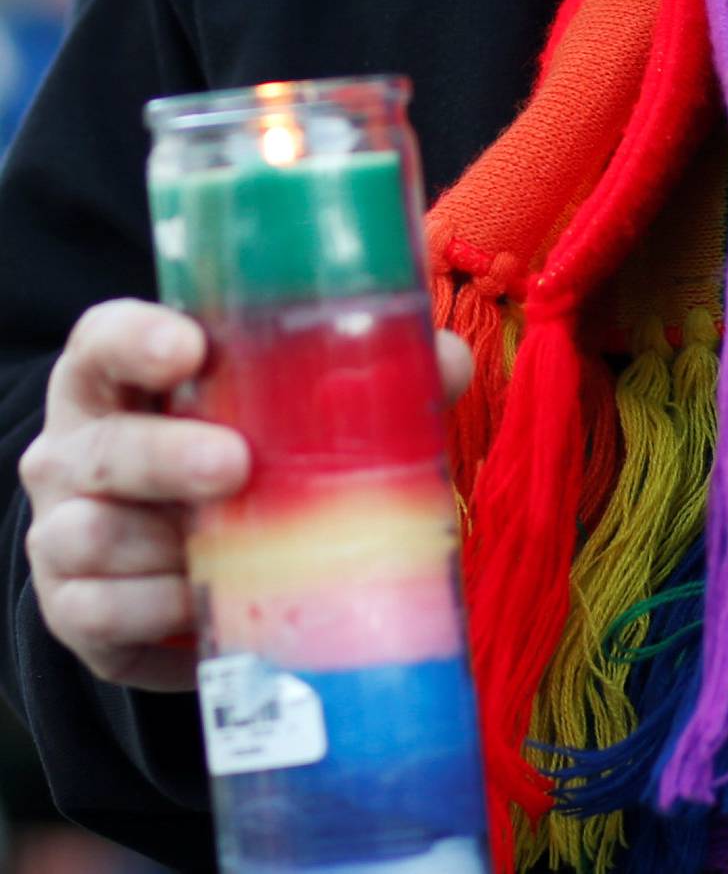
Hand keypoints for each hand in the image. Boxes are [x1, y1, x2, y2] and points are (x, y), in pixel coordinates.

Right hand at [20, 301, 472, 690]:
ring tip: (232, 551)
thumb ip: (365, 371)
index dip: (137, 339)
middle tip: (236, 464)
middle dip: (166, 456)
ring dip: (165, 547)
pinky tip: (198, 603)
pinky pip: (97, 611)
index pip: (104, 338)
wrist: (180, 561)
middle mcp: (76, 445)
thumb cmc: (241, 451)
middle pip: (104, 445)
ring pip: (90, 534)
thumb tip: (443, 361)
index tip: (190, 346)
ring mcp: (62, 528)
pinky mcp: (71, 607)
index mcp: (121, 376)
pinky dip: (151, 610)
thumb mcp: (287, 405)